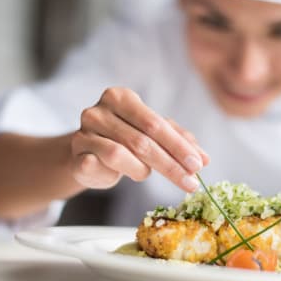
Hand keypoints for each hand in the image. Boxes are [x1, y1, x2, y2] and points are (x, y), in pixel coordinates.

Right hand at [70, 88, 209, 191]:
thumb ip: (178, 141)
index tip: (198, 165)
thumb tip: (205, 159)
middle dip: (170, 165)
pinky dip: (114, 174)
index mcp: (121, 97)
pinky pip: (97, 167)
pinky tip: (119, 175)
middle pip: (141, 141)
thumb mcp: (153, 133)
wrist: (90, 150)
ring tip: (145, 172)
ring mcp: (83, 132)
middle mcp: (99, 111)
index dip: (179, 146)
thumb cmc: (126, 137)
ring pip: (120, 155)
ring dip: (141, 170)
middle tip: (191, 183)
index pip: (155, 124)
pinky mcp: (75, 155)